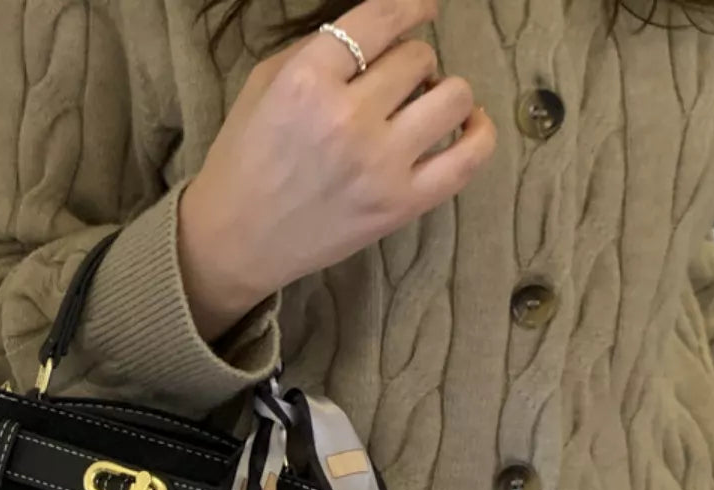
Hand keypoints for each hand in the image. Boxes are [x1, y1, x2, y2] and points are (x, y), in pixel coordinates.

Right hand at [179, 0, 496, 340]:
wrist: (234, 241)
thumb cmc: (244, 161)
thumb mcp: (263, 85)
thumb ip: (317, 50)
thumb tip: (378, 28)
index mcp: (307, 81)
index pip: (383, 18)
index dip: (412, 7)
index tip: (422, 10)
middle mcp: (347, 119)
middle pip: (418, 58)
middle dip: (410, 63)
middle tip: (393, 85)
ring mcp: (378, 166)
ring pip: (453, 97)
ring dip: (443, 92)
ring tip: (422, 106)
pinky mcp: (399, 206)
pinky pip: (469, 158)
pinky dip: (479, 133)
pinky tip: (468, 125)